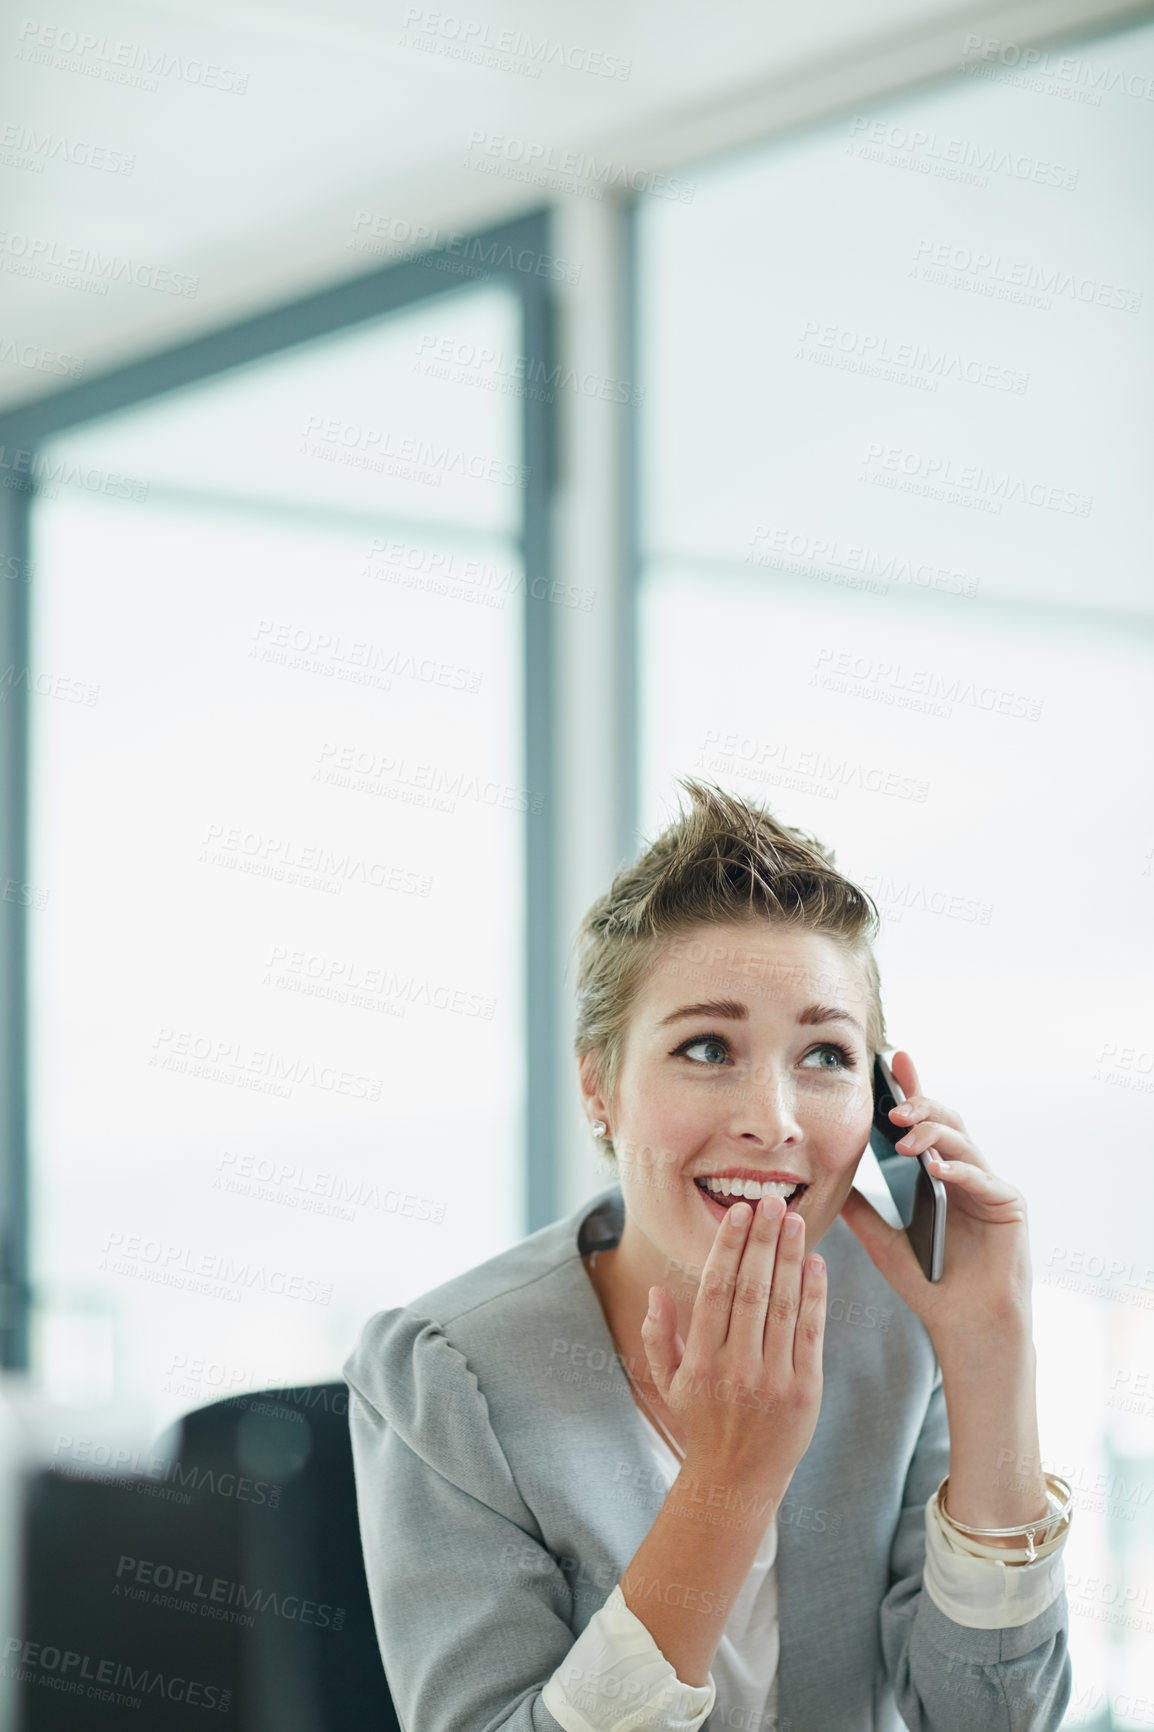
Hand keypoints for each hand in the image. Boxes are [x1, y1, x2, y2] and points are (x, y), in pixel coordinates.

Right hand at [641, 1195, 825, 1490]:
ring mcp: (772, 1379)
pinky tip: (815, 1264)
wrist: (738, 1480)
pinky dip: (814, 1295)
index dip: (728, 1248)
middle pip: (751, 1289)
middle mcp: (734, 1367)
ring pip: (781, 1305)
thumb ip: (658, 1335)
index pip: (715, 1289)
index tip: (739, 1213)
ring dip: (789, 1258)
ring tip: (794, 1221)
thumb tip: (657, 1291)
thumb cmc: (700, 1421)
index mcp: (698, 1359)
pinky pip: (809, 1333)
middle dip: (763, 1241)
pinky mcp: (804, 1391)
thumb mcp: (666, 1382)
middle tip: (773, 1201)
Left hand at [839, 1051, 1033, 1349]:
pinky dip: (960, 1171)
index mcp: (938, 1174)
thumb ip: (861, 1209)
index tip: (892, 1059)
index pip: (923, 1123)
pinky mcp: (1010, 1205)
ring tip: (905, 1137)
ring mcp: (990, 1186)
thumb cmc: (928, 1284)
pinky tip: (937, 1170)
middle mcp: (966, 1173)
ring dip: (934, 1135)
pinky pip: (984, 1179)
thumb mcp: (882, 1241)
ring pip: (963, 1142)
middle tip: (894, 1106)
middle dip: (921, 1105)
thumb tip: (827, 1177)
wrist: (964, 1325)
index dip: (910, 1090)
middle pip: (946, 1122)